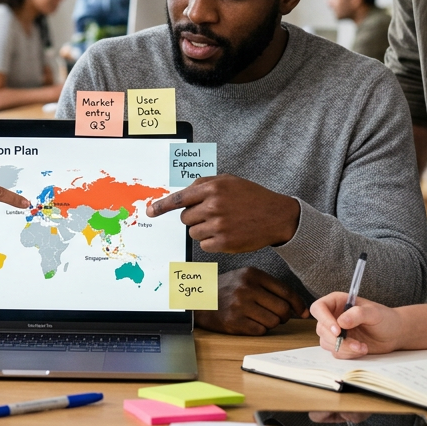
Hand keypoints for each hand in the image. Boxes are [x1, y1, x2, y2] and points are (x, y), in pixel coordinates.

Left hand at [146, 174, 300, 252]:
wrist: (276, 216)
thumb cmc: (251, 197)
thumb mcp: (229, 181)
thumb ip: (204, 184)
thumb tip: (182, 194)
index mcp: (214, 188)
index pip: (180, 197)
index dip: (162, 206)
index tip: (150, 211)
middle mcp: (214, 206)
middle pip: (185, 217)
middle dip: (194, 217)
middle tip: (212, 214)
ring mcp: (219, 225)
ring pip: (193, 232)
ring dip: (203, 229)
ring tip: (222, 223)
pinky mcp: (224, 243)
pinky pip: (204, 244)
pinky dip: (212, 241)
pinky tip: (227, 233)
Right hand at [195, 267, 305, 335]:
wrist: (199, 299)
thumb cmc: (227, 289)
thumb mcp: (246, 278)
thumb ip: (271, 288)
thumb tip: (300, 308)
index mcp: (253, 274)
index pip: (286, 291)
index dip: (298, 304)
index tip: (303, 312)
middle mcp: (246, 288)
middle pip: (283, 309)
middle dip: (284, 316)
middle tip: (277, 316)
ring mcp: (239, 305)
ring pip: (273, 322)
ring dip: (271, 323)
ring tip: (260, 318)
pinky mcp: (234, 321)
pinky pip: (260, 331)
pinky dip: (259, 329)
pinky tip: (249, 322)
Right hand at [310, 292, 405, 357]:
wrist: (394, 334)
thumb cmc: (385, 318)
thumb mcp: (374, 313)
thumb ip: (357, 314)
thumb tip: (341, 322)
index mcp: (337, 302)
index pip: (319, 308)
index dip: (324, 319)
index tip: (337, 331)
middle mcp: (333, 316)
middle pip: (321, 328)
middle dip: (336, 339)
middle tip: (354, 343)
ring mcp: (336, 332)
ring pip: (326, 343)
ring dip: (344, 348)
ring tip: (361, 347)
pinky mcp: (341, 345)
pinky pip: (336, 352)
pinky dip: (348, 354)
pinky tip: (361, 349)